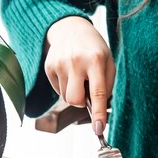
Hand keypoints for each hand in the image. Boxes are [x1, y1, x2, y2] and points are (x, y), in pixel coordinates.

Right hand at [45, 16, 114, 134]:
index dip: (98, 114)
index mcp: (95, 60)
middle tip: (86, 90)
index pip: (97, 92)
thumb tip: (99, 109)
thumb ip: (107, 85)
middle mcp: (75, 62)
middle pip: (75, 100)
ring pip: (66, 97)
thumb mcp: (108, 61)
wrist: (70, 28)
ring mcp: (59, 64)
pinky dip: (65, 87)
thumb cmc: (94, 49)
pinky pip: (58, 90)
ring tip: (78, 77)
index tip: (99, 129)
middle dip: (81, 102)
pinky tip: (69, 73)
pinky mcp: (49, 67)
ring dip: (74, 93)